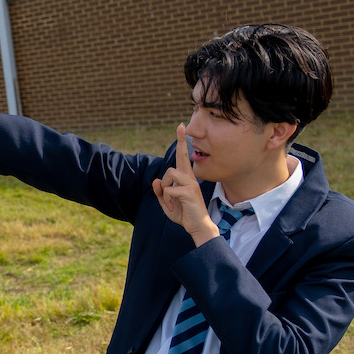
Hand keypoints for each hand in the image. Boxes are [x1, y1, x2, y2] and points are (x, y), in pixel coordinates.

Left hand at [152, 124, 217, 244]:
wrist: (197, 227)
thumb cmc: (184, 214)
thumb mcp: (167, 203)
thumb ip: (160, 192)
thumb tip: (155, 180)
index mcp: (185, 178)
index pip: (182, 157)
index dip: (181, 142)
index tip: (181, 126)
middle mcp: (190, 178)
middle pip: (174, 164)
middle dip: (171, 165)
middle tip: (176, 155)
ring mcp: (191, 183)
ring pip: (168, 175)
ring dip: (164, 192)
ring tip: (171, 204)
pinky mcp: (190, 191)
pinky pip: (169, 190)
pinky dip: (167, 200)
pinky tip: (174, 208)